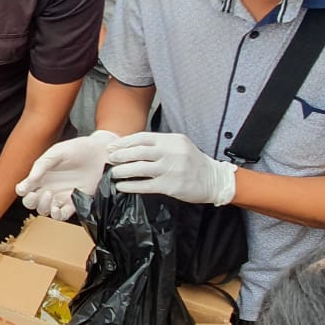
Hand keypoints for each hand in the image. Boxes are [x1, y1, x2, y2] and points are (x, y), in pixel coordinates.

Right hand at [15, 131, 118, 220]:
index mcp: (42, 175)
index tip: (25, 188)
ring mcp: (61, 196)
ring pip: (44, 211)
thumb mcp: (57, 152)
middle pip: (32, 202)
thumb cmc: (79, 148)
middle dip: (30, 201)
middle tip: (36, 194)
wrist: (101, 153)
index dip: (22, 191)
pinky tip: (57, 207)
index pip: (25, 189)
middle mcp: (49, 187)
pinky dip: (57, 215)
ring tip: (50, 195)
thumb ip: (41, 165)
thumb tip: (29, 181)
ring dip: (43, 207)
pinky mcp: (74, 202)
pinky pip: (61, 216)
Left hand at [107, 132, 236, 205]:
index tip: (113, 147)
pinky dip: (131, 185)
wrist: (214, 179)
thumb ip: (160, 145)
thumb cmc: (193, 162)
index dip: (125, 142)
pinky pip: (145, 185)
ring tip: (113, 173)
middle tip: (110, 159)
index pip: (143, 137)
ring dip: (123, 171)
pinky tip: (122, 186)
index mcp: (172, 140)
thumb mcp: (179, 146)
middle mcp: (171, 152)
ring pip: (140, 168)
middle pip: (139, 152)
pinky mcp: (170, 186)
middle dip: (121, 155)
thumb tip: (133, 147)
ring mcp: (171, 169)